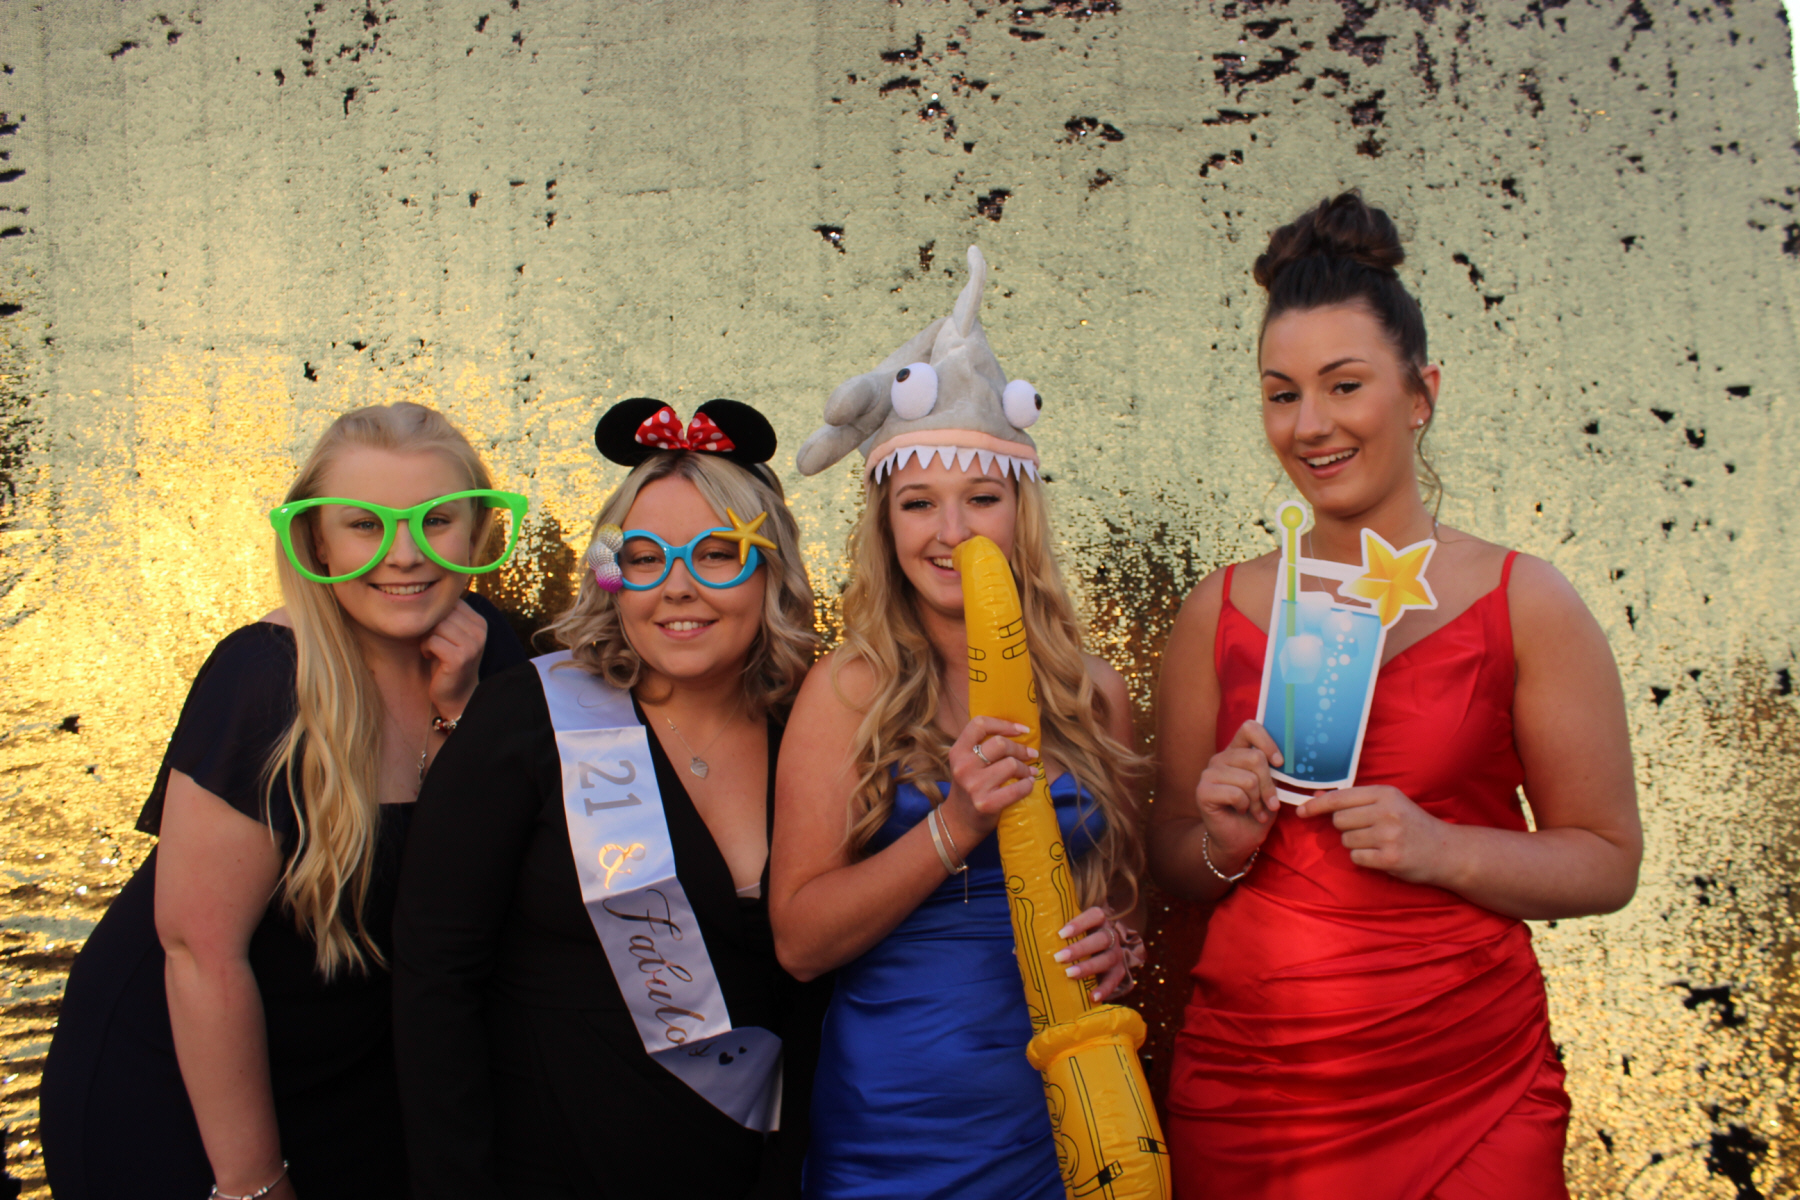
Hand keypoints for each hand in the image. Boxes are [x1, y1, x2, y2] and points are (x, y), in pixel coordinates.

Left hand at [421, 600, 487, 721]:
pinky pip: (433, 640)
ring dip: (427, 637)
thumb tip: (426, 593)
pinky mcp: (460, 658)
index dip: (437, 614)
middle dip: (430, 626)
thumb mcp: (453, 634)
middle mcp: (480, 631)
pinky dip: (426, 648)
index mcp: (480, 622)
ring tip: (431, 648)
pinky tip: (429, 656)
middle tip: (431, 641)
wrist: (457, 695)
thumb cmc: (448, 661)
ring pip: (437, 625)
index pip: (451, 602)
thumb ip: (448, 615)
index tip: (436, 630)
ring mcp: (472, 645)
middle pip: (443, 613)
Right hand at [944, 715, 1037, 833]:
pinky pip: (1017, 788)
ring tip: (1030, 771)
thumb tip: (1017, 731)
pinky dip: (1027, 785)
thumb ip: (980, 748)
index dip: (1003, 724)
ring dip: (1026, 768)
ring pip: (1010, 764)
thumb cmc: (968, 788)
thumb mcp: (965, 764)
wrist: (958, 822)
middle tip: (1031, 753)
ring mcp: (974, 786)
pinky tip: (1028, 783)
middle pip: (1000, 744)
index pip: (979, 725)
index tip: (1022, 730)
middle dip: (1020, 748)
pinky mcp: (986, 804)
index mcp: (958, 752)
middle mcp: (963, 766)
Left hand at [1053, 907, 1143, 1002]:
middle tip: (1059, 957)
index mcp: (1098, 921)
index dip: (1080, 923)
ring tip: (1069, 974)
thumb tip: (1019, 946)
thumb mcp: (1069, 932)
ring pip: (1108, 958)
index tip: (1061, 934)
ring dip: (1088, 967)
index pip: (1095, 915)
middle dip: (1080, 948)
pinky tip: (1092, 997)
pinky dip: (1105, 989)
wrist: (1098, 952)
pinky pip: (1115, 980)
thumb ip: (1050, 933)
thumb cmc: (1076, 939)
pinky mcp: (1119, 971)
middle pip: (1101, 939)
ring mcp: (1116, 954)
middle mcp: (1110, 935)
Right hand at [1194, 720, 1283, 873]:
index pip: (1249, 728)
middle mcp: (1220, 758)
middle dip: (1269, 785)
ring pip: (1248, 779)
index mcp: (1237, 752)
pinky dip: (1245, 806)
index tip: (1280, 763)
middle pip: (1255, 758)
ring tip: (1256, 811)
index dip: (1268, 743)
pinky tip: (1242, 811)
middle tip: (1270, 803)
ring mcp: (1209, 773)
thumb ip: (1274, 771)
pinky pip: (1236, 793)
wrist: (1239, 840)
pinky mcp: (1203, 791)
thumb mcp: (1271, 788)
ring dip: (1258, 801)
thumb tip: (1287, 761)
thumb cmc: (1257, 813)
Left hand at [1298, 785, 1453, 883]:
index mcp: (1385, 793)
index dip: (1316, 805)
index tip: (1301, 812)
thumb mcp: (1389, 804)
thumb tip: (1316, 796)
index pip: (1339, 797)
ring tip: (1379, 843)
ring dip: (1356, 844)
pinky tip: (1382, 855)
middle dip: (1346, 828)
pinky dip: (1364, 859)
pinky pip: (1356, 858)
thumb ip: (1355, 800)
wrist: (1446, 851)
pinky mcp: (1390, 858)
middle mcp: (1386, 812)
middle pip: (1339, 821)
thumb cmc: (1412, 825)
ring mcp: (1389, 836)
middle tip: (1368, 831)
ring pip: (1346, 840)